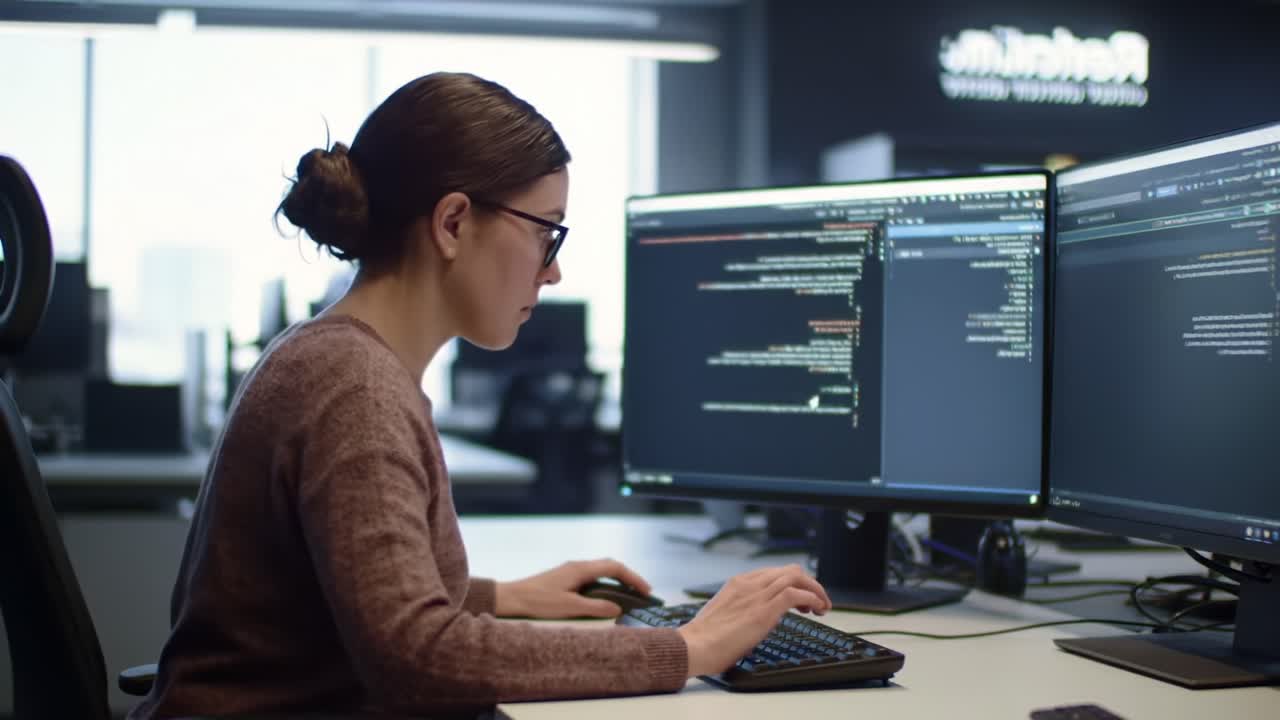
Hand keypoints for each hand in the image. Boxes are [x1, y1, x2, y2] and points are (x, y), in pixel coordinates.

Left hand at [495, 558, 653, 618]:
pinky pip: (592, 578)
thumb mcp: (570, 607)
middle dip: (628, 578)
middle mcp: (577, 566)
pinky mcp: (565, 579)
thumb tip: (617, 608)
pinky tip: (605, 598)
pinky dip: (605, 585)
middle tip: (641, 594)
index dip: (633, 578)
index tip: (646, 590)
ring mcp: (571, 571)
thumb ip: (596, 607)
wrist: (512, 598)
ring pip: (601, 572)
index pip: (615, 568)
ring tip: (628, 596)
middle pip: (610, 567)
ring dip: (616, 582)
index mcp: (581, 569)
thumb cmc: (538, 601)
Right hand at [676, 564, 830, 676]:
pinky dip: (811, 598)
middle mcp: (749, 584)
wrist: (693, 646)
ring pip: (797, 576)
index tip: (801, 599)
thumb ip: (742, 611)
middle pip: (790, 570)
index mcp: (738, 583)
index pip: (775, 572)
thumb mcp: (725, 615)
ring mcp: (756, 595)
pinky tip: (815, 609)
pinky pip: (795, 593)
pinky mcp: (763, 611)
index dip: (793, 582)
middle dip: (809, 583)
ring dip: (815, 589)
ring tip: (822, 606)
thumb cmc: (703, 639)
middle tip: (817, 602)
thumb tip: (755, 622)